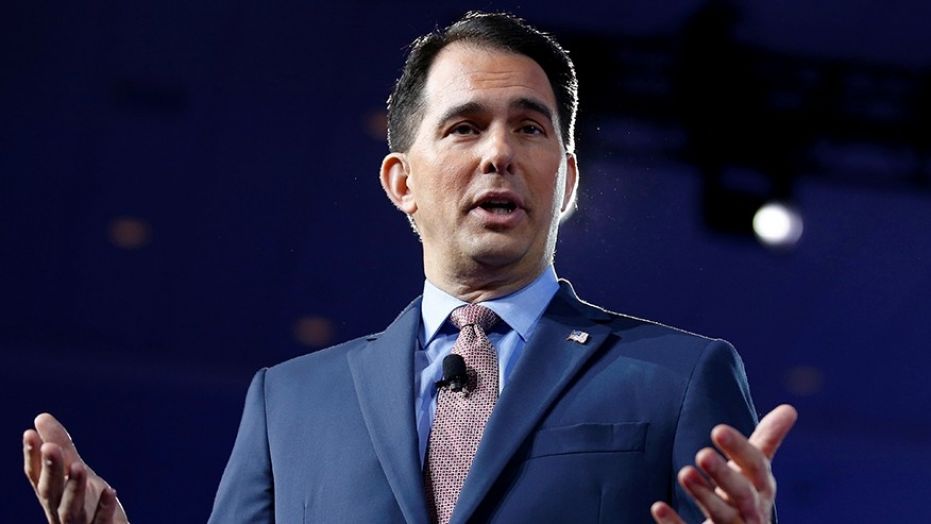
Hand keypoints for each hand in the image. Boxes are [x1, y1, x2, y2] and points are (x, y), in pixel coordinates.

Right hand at [23, 413, 128, 523]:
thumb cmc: (88, 503)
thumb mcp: (75, 471)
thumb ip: (61, 448)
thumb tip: (40, 417)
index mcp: (51, 495)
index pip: (36, 476)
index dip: (32, 456)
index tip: (29, 433)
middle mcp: (59, 511)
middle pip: (50, 492)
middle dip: (50, 470)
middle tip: (50, 448)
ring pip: (69, 510)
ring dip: (72, 489)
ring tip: (78, 467)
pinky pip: (100, 523)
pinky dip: (104, 508)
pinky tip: (110, 491)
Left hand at [651, 404, 797, 523]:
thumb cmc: (745, 499)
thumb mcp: (755, 472)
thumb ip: (767, 442)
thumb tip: (790, 408)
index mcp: (760, 489)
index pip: (756, 467)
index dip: (739, 449)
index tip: (717, 430)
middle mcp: (751, 512)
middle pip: (742, 495)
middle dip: (724, 475)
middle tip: (702, 455)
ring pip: (722, 517)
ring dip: (704, 496)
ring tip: (684, 473)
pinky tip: (658, 507)